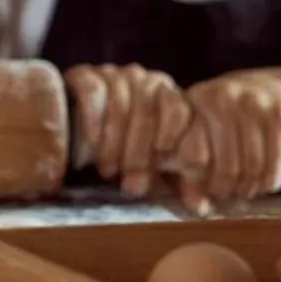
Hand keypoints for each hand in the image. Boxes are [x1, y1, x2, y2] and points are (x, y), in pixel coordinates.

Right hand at [64, 63, 191, 197]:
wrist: (80, 137)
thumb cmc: (128, 153)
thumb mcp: (159, 167)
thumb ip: (182, 180)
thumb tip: (201, 207)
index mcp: (168, 95)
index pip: (178, 107)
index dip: (172, 135)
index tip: (164, 162)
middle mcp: (143, 78)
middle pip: (146, 109)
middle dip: (139, 152)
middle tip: (132, 184)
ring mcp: (113, 74)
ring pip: (120, 103)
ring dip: (114, 143)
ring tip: (109, 171)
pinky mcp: (83, 74)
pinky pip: (93, 92)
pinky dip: (94, 121)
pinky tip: (93, 145)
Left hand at [173, 70, 280, 206]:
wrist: (273, 89)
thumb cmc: (228, 120)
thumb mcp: (202, 134)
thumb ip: (191, 171)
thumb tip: (199, 209)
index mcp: (195, 102)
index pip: (191, 155)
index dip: (198, 181)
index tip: (206, 188)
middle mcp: (222, 97)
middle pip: (225, 166)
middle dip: (227, 189)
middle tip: (229, 194)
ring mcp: (254, 103)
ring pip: (252, 167)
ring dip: (250, 187)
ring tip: (246, 189)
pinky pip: (277, 163)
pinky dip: (272, 181)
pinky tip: (266, 183)